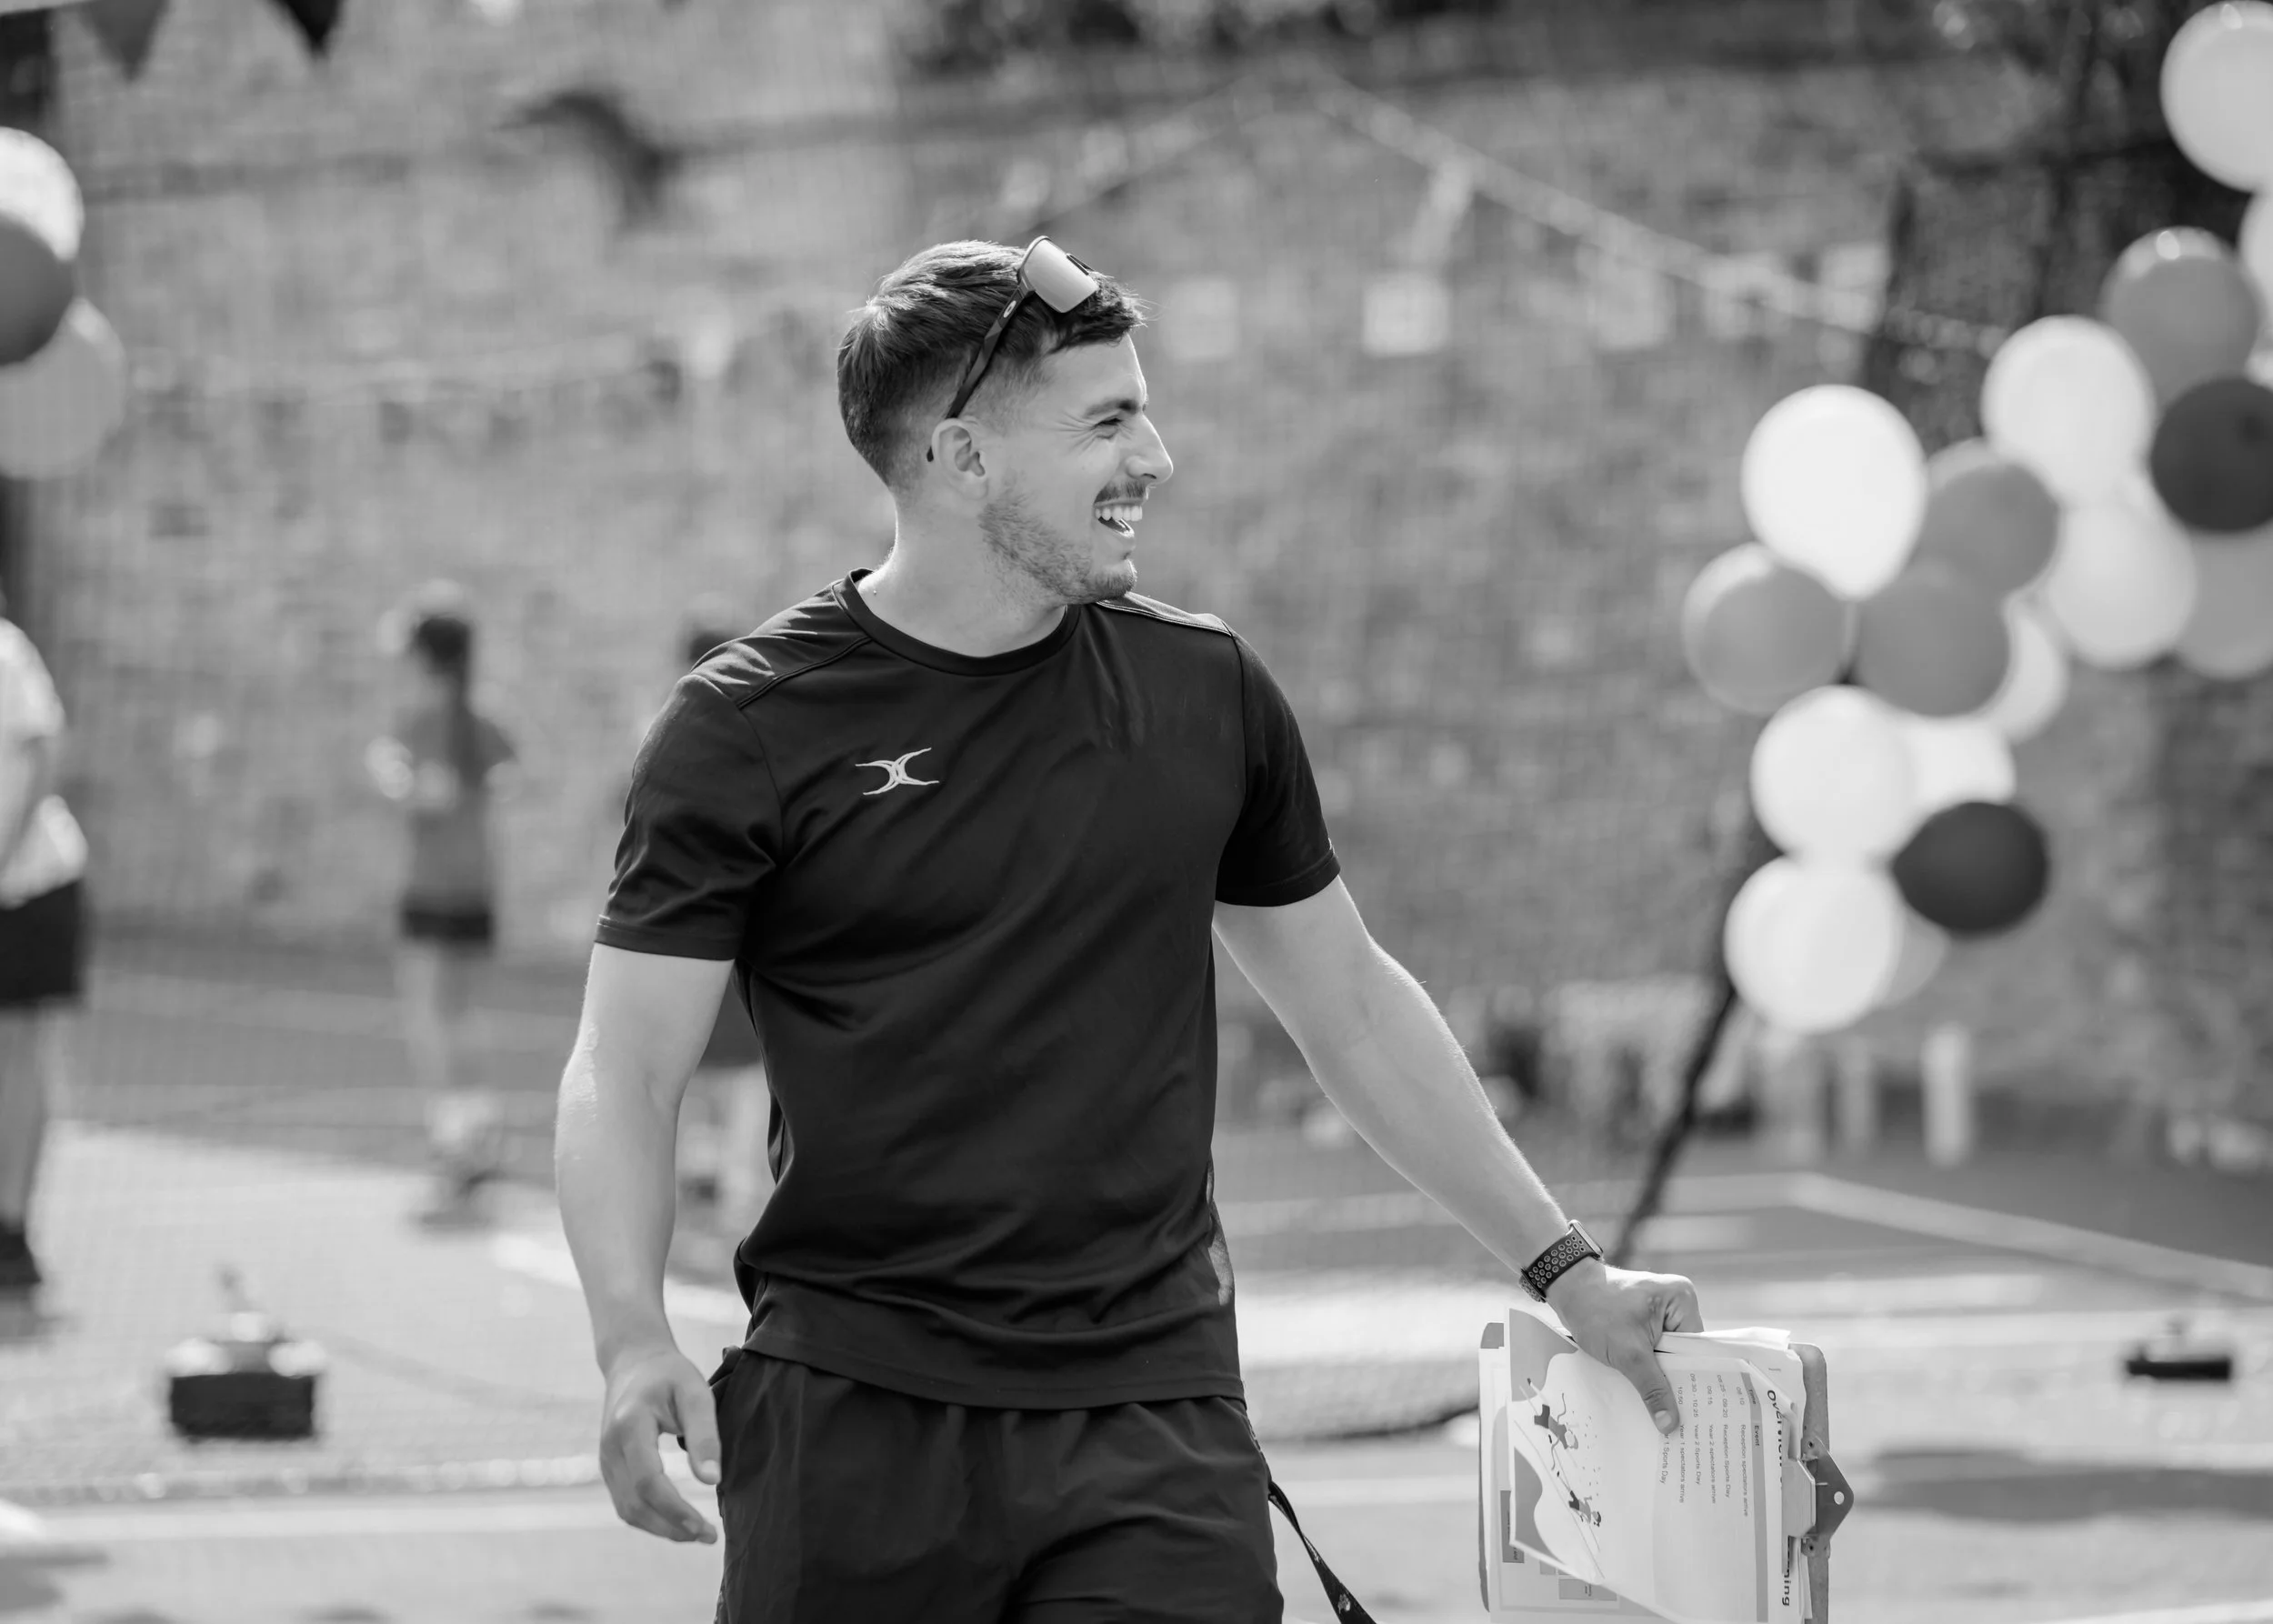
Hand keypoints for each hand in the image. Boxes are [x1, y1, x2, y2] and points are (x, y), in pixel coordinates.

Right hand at [598, 1343, 721, 1543]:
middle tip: (708, 1537)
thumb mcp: (695, 1392)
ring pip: (627, 1510)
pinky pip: (626, 1502)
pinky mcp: (609, 1467)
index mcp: (630, 1425)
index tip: (705, 1526)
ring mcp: (605, 1460)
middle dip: (671, 1527)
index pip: (647, 1482)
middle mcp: (610, 1447)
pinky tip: (677, 1520)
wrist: (634, 1361)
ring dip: (661, 1528)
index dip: (675, 1510)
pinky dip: (650, 1518)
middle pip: (634, 1504)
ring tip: (696, 1534)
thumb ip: (704, 1434)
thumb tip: (712, 1481)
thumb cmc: (670, 1375)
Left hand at [1545, 1258, 1703, 1435]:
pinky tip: (1647, 1393)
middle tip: (1679, 1422)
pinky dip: (1649, 1368)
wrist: (1566, 1289)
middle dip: (1677, 1383)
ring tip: (1664, 1415)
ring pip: (1668, 1355)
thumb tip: (1671, 1424)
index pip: (1698, 1350)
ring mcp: (1661, 1312)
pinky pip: (1655, 1350)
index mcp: (1682, 1300)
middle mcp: (1677, 1303)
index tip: (1697, 1414)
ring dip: (1660, 1378)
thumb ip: (1652, 1388)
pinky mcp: (1646, 1320)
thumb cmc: (1596, 1311)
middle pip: (1684, 1354)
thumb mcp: (1628, 1353)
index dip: (1695, 1381)